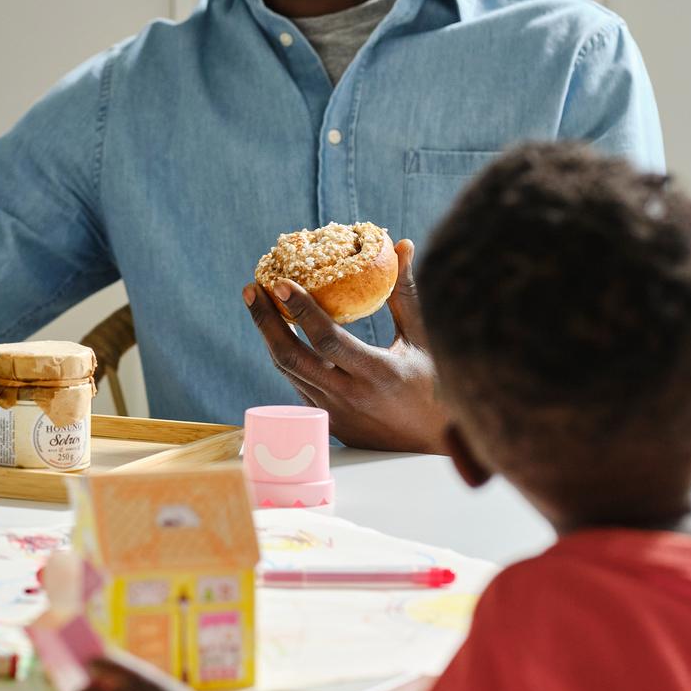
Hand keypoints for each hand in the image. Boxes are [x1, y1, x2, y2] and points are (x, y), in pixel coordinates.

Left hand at [242, 238, 446, 453]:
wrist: (439, 445)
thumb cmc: (439, 386)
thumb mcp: (425, 339)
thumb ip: (406, 294)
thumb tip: (401, 246)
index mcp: (378, 374)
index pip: (326, 339)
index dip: (300, 309)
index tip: (279, 281)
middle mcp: (350, 397)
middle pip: (291, 357)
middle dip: (265, 320)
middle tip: (252, 289)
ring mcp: (335, 414)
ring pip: (289, 372)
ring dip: (269, 337)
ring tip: (259, 305)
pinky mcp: (329, 424)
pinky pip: (298, 385)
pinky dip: (286, 357)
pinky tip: (280, 333)